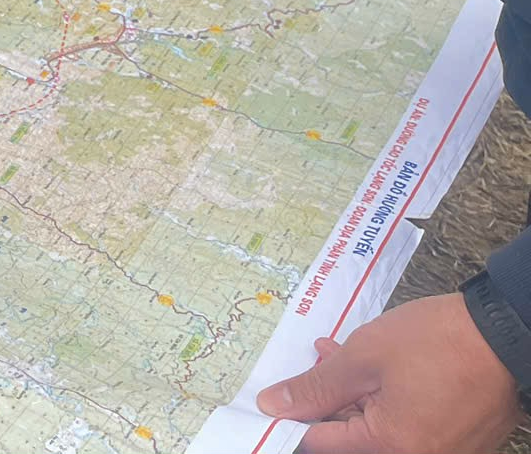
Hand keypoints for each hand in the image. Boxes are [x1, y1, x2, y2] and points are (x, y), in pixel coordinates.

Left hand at [256, 293, 522, 453]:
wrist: (502, 332)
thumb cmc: (436, 342)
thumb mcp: (362, 358)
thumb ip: (315, 387)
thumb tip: (274, 406)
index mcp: (392, 447)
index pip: (321, 443)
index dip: (292, 418)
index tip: (272, 400)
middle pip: (351, 437)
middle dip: (325, 401)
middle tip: (312, 364)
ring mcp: (441, 451)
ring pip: (377, 428)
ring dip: (351, 395)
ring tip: (335, 355)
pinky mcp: (456, 439)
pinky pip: (406, 425)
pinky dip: (382, 398)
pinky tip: (369, 367)